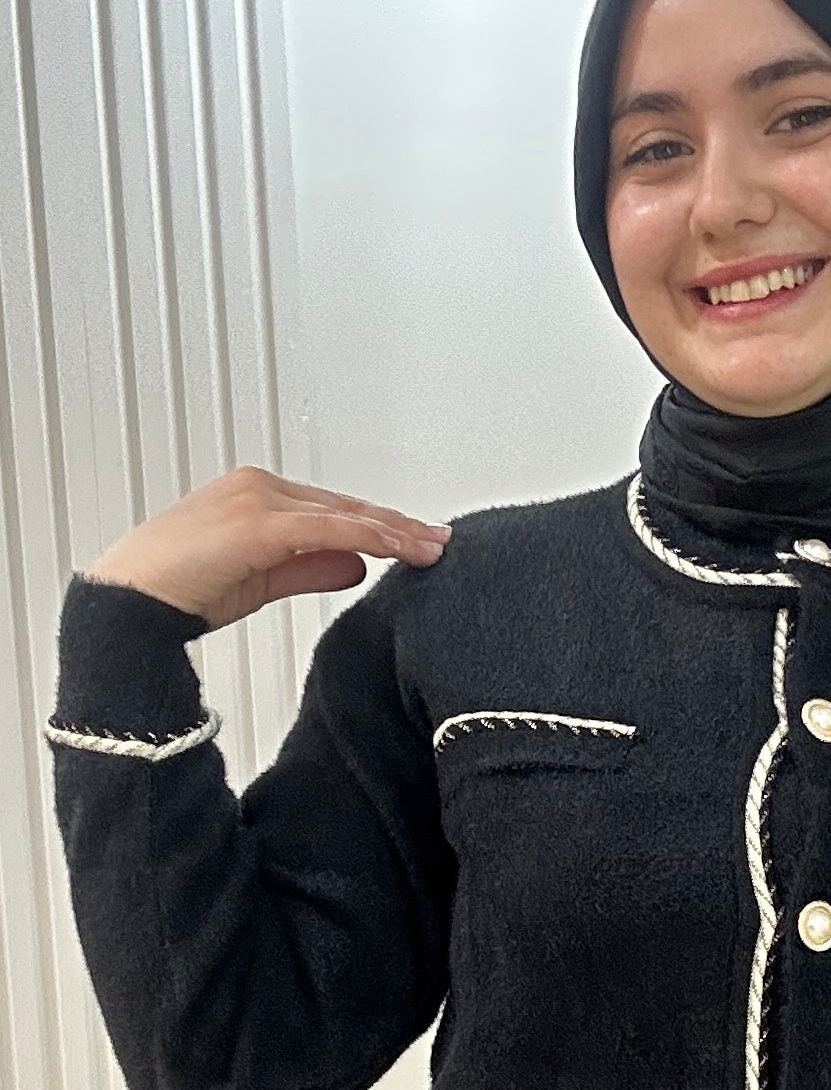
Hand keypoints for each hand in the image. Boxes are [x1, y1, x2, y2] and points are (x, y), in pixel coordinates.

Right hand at [79, 464, 450, 632]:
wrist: (131, 600)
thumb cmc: (181, 589)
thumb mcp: (262, 580)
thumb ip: (312, 567)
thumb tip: (359, 564)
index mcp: (258, 495)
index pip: (335, 509)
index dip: (380, 524)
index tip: (418, 540)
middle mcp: (261, 488)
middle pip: (347, 506)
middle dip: (399, 524)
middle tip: (441, 540)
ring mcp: (260, 500)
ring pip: (346, 514)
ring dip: (395, 530)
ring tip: (434, 547)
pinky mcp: (259, 523)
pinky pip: (331, 527)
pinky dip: (371, 536)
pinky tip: (401, 548)